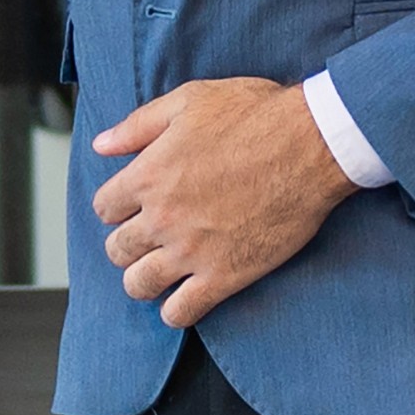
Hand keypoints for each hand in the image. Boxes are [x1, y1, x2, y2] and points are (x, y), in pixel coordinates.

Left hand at [93, 77, 354, 325]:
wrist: (313, 144)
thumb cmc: (255, 115)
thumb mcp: (189, 101)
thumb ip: (139, 125)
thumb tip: (101, 144)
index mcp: (148, 176)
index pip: (105, 208)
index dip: (118, 207)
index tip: (136, 206)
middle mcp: (161, 218)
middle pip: (117, 250)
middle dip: (128, 244)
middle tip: (151, 238)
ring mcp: (191, 251)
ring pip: (139, 284)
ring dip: (144, 279)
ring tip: (161, 271)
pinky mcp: (224, 276)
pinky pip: (180, 313)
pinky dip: (176, 311)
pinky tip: (186, 297)